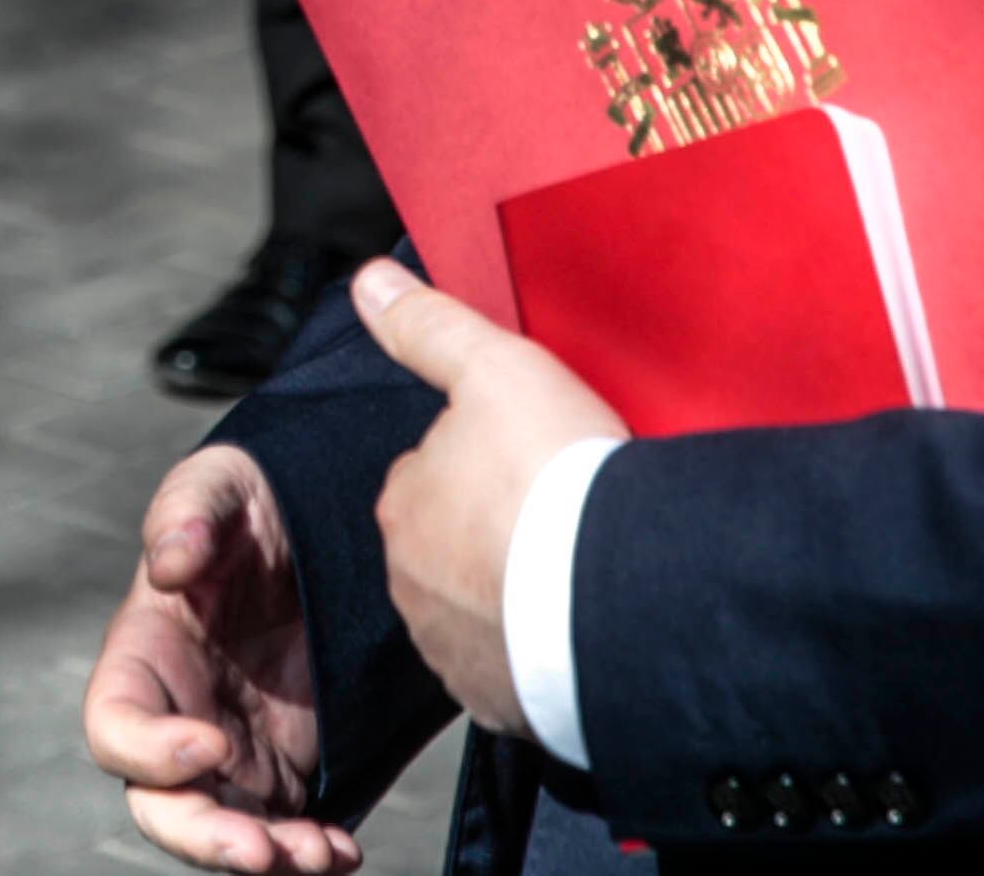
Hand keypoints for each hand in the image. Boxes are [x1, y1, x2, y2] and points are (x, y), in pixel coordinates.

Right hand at [84, 443, 348, 871]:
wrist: (319, 528)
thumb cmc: (253, 502)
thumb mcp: (222, 485)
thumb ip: (189, 511)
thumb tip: (171, 563)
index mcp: (144, 655)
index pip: (114, 724)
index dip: (148, 749)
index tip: (211, 744)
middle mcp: (177, 715)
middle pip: (161, 803)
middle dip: (204, 837)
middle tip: (261, 849)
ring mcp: (231, 751)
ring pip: (225, 830)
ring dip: (264, 854)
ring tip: (319, 855)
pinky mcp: (285, 768)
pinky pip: (284, 828)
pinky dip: (308, 852)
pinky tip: (343, 850)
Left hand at [351, 258, 625, 740]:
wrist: (615, 596)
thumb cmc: (556, 475)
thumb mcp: (496, 368)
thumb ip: (429, 326)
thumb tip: (368, 281)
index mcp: (403, 501)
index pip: (431, 475)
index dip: (484, 466)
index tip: (532, 467)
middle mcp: (409, 581)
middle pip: (450, 545)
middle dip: (492, 535)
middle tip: (556, 522)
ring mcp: (452, 647)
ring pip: (477, 609)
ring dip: (513, 594)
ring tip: (574, 574)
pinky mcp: (498, 701)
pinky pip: (510, 671)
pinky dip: (537, 652)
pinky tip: (576, 629)